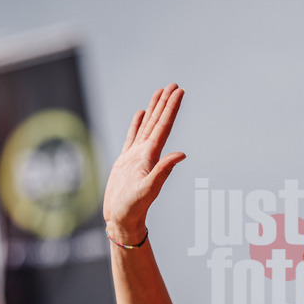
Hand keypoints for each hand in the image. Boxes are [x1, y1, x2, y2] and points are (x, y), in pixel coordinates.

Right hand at [102, 84, 185, 242]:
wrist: (122, 219)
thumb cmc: (133, 207)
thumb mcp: (149, 189)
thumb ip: (163, 171)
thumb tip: (182, 154)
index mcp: (151, 156)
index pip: (164, 126)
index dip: (171, 108)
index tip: (179, 91)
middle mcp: (146, 153)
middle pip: (157, 122)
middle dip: (165, 103)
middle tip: (173, 84)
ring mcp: (136, 156)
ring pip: (146, 125)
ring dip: (154, 108)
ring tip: (159, 91)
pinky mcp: (125, 161)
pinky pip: (132, 136)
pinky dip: (136, 123)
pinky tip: (140, 113)